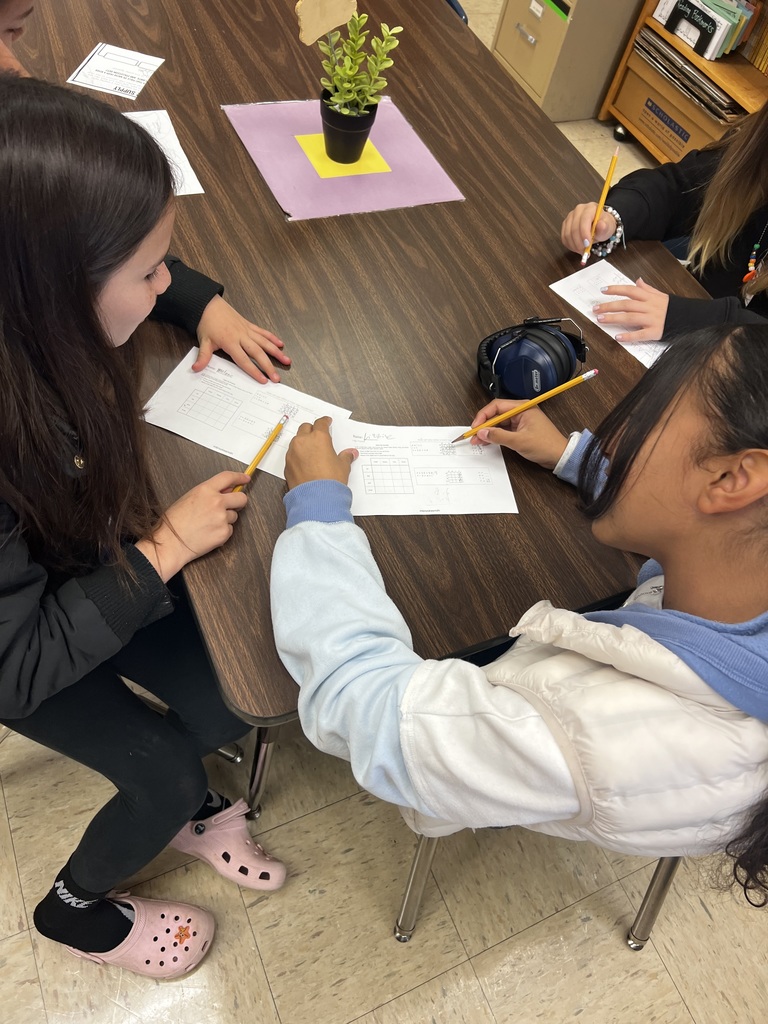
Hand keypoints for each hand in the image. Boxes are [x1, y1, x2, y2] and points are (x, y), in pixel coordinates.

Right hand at [135, 471, 249, 581]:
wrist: (170, 543)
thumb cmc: (174, 522)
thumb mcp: (188, 498)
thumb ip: (208, 493)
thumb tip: (226, 490)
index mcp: (205, 490)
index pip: (228, 477)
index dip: (239, 477)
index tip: (245, 478)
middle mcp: (216, 502)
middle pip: (241, 498)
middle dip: (238, 501)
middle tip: (231, 506)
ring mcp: (222, 518)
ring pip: (234, 516)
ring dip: (226, 519)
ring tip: (208, 524)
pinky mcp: (224, 533)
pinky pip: (230, 529)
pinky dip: (222, 531)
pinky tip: (208, 533)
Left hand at [193, 295, 290, 382]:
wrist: (207, 305)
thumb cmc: (206, 323)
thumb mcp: (203, 341)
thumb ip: (203, 357)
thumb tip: (196, 368)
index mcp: (230, 342)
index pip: (244, 360)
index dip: (254, 371)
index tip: (263, 380)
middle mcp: (241, 336)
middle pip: (258, 353)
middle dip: (269, 366)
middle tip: (277, 378)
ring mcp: (247, 330)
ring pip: (265, 342)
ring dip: (276, 352)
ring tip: (287, 361)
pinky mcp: (249, 325)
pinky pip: (263, 332)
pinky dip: (272, 338)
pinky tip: (281, 344)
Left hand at [284, 417, 357, 489]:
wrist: (316, 498)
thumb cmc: (331, 480)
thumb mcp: (343, 467)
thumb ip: (345, 457)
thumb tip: (351, 453)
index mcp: (318, 438)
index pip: (320, 423)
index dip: (325, 421)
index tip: (327, 422)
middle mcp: (303, 442)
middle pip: (305, 428)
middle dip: (312, 430)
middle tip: (318, 436)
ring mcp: (292, 453)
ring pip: (296, 441)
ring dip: (303, 442)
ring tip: (311, 451)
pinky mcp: (287, 464)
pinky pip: (292, 455)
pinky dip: (297, 455)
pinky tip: (305, 463)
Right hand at [469, 402, 568, 469]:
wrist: (559, 456)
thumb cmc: (547, 445)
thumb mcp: (519, 441)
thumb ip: (499, 436)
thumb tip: (482, 432)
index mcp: (522, 408)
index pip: (496, 406)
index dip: (483, 416)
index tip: (475, 427)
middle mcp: (521, 411)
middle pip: (496, 414)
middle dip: (484, 425)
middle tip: (474, 435)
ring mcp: (520, 421)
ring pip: (499, 423)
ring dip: (488, 431)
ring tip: (478, 440)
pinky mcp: (520, 430)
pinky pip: (504, 430)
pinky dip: (495, 435)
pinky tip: (488, 441)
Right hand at [561, 202, 616, 254]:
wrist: (599, 225)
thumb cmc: (604, 225)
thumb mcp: (608, 227)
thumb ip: (605, 227)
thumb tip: (601, 225)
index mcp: (590, 208)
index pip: (584, 219)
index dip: (584, 233)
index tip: (588, 244)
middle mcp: (578, 210)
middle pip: (574, 228)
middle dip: (579, 242)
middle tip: (585, 251)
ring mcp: (570, 217)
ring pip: (567, 234)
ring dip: (574, 245)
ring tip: (582, 251)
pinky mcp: (565, 225)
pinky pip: (564, 237)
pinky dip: (570, 245)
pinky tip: (577, 248)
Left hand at [592, 277, 668, 341]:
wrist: (690, 319)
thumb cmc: (673, 308)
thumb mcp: (661, 295)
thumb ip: (648, 289)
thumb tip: (638, 280)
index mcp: (650, 297)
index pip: (630, 290)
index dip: (616, 289)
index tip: (603, 290)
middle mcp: (650, 307)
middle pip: (626, 304)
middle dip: (609, 306)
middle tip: (595, 309)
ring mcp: (652, 319)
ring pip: (630, 318)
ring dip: (614, 318)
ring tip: (601, 320)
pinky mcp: (655, 332)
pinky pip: (640, 334)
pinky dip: (629, 336)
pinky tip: (618, 337)